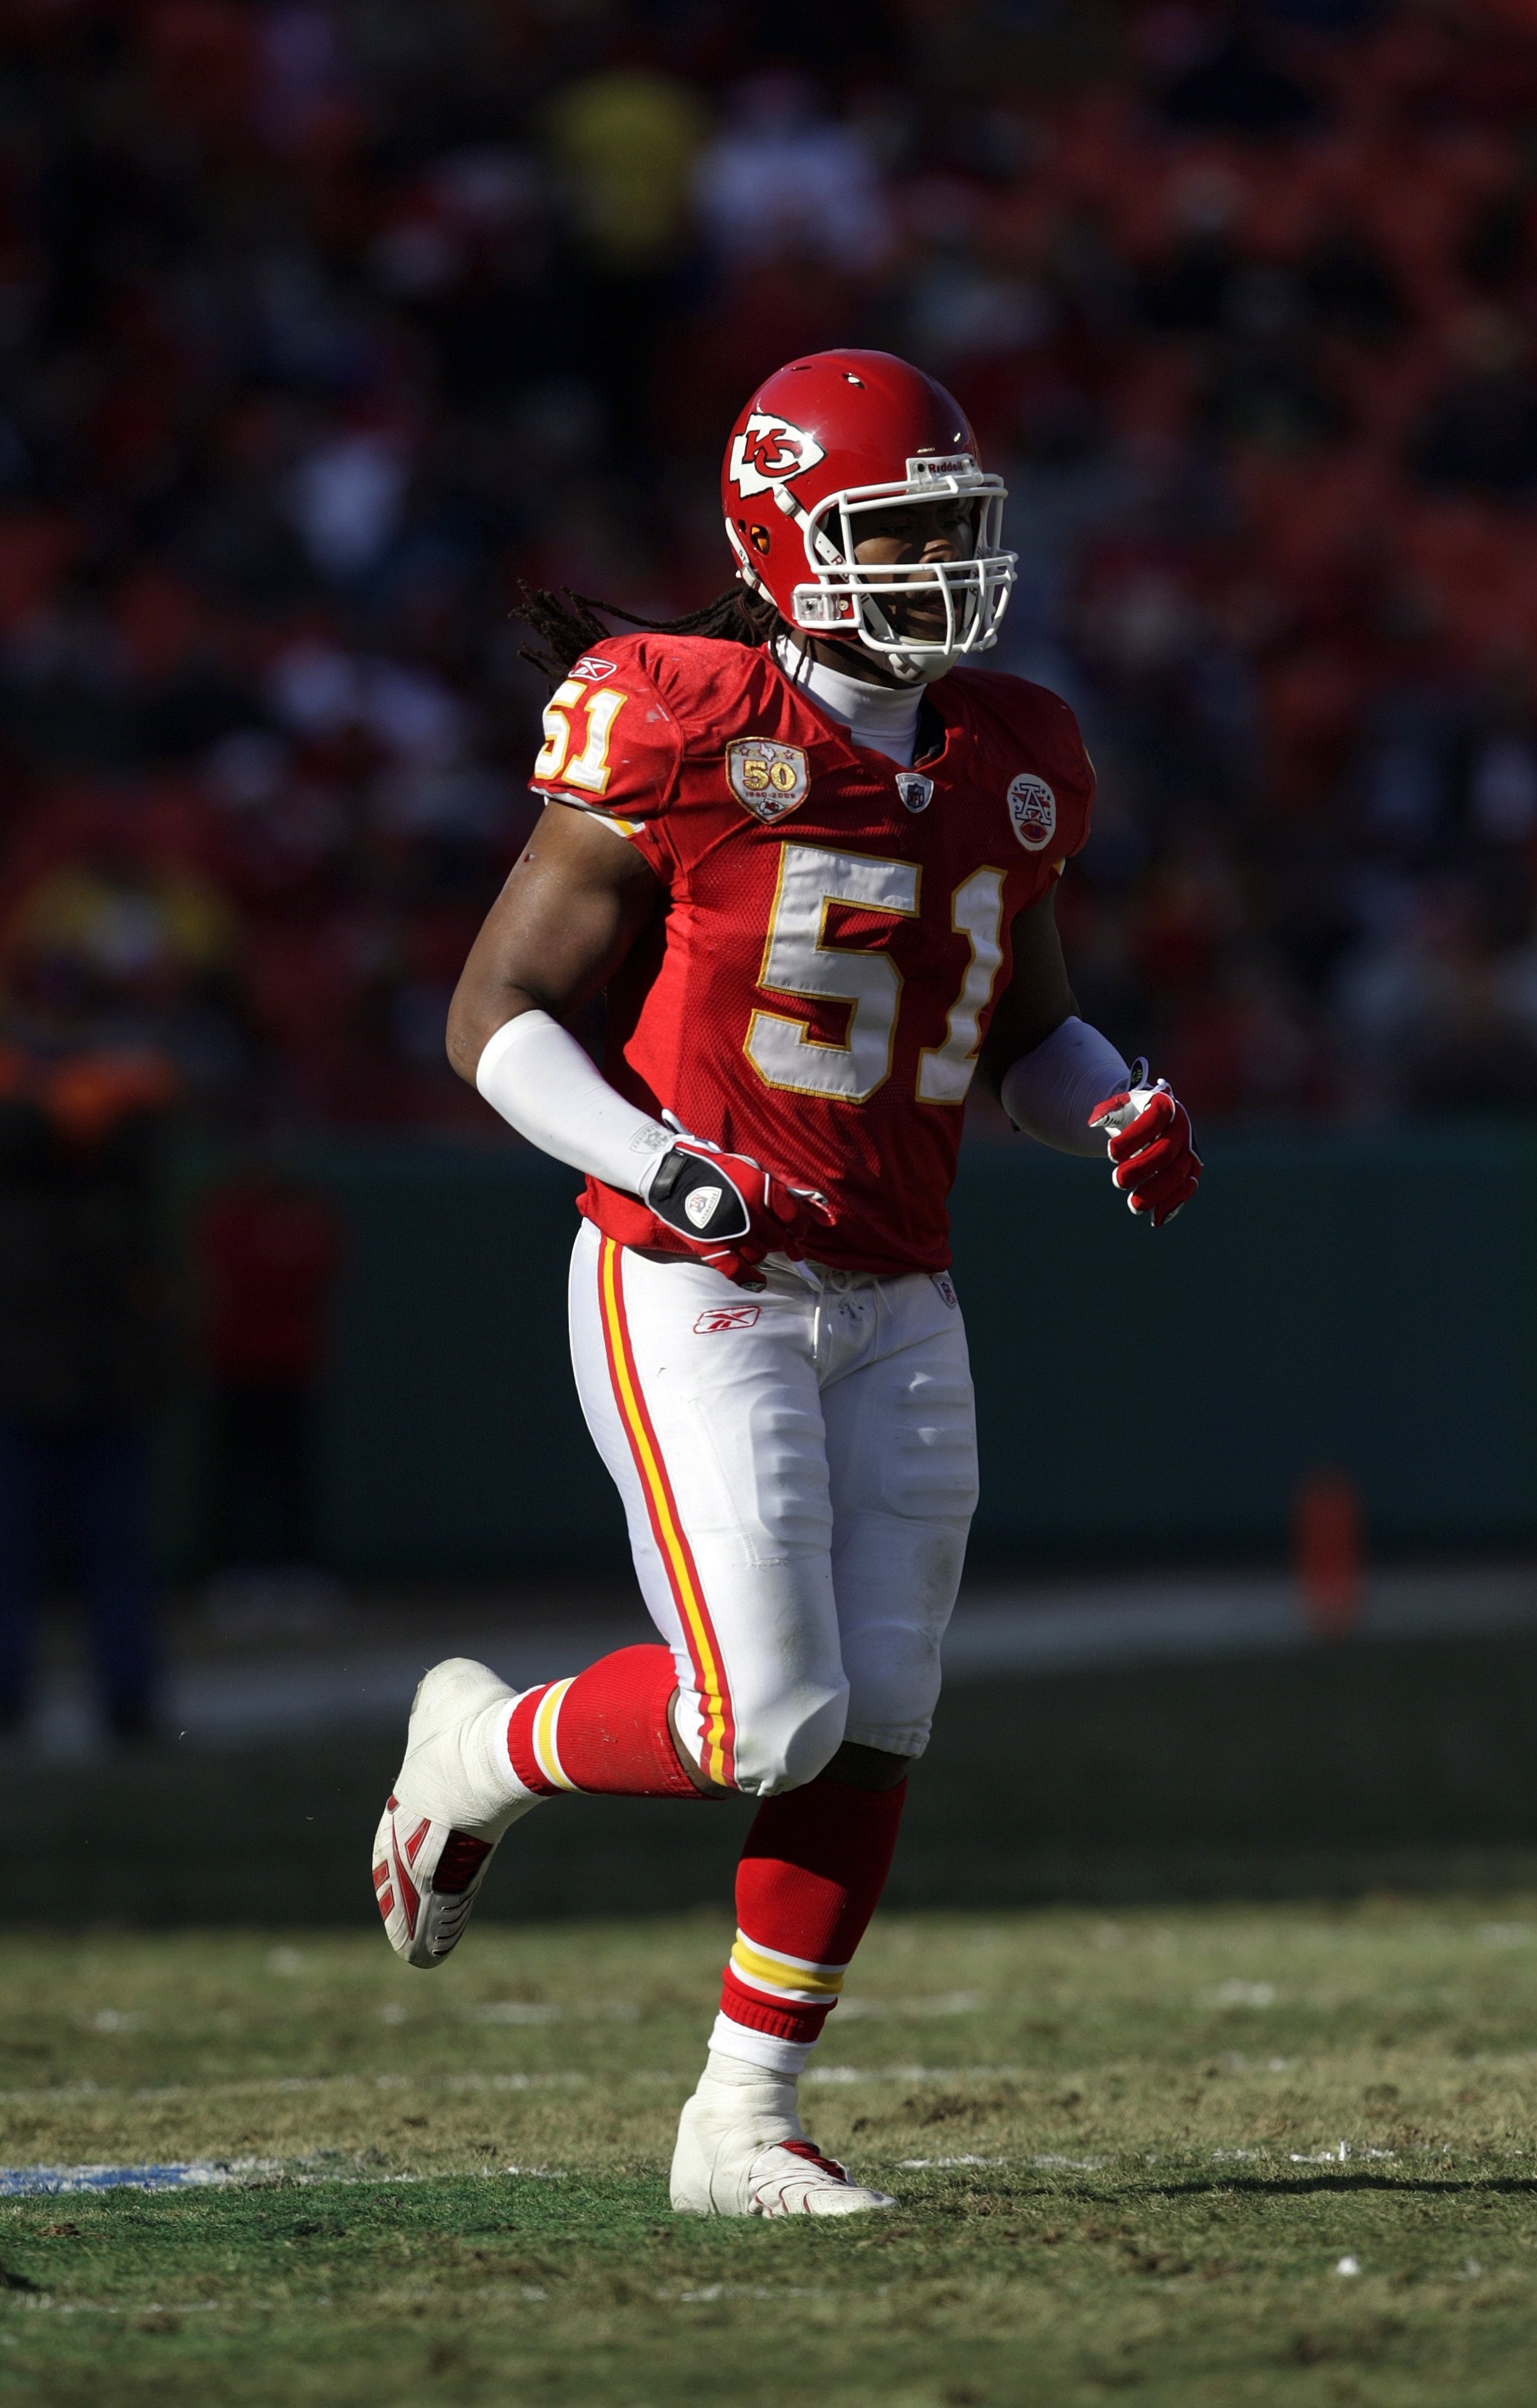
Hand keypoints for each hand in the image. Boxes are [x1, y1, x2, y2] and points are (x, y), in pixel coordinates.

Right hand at [641, 1125, 832, 1286]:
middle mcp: (750, 1213)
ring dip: (761, 1251)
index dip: (801, 1225)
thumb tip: (808, 1208)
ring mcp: (731, 1233)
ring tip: (752, 1242)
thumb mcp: (748, 1169)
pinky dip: (751, 1279)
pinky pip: (738, 1272)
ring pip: (761, 1255)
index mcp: (760, 1189)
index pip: (795, 1215)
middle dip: (780, 1239)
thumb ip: (774, 1189)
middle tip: (775, 1237)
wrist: (672, 1177)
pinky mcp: (712, 1248)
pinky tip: (760, 1282)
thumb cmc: (713, 1170)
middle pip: (779, 1239)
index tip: (799, 1229)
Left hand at [1087, 1061, 1200, 1228]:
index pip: (1153, 1121)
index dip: (1134, 1138)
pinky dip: (1172, 1205)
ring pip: (1178, 1175)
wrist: (1152, 1119)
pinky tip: (1155, 1219)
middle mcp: (1182, 1129)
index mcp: (1165, 1107)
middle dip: (1142, 1168)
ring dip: (1156, 1192)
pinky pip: (1186, 1189)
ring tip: (1133, 1206)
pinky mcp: (1190, 1171)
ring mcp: (1188, 1151)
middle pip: (1166, 1152)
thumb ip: (1107, 1111)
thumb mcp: (1118, 1107)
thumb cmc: (1132, 1113)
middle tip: (1117, 1180)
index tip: (1111, 1153)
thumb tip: (1093, 1122)